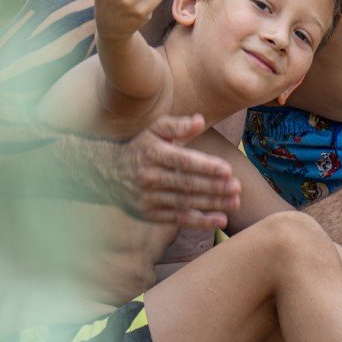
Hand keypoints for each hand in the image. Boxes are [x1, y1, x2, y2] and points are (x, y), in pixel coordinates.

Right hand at [98, 113, 241, 227]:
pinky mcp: (149, 214)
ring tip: (235, 202)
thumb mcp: (154, 130)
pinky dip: (200, 221)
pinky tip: (220, 219)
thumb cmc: (140, 148)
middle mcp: (149, 177)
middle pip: (186, 184)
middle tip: (237, 188)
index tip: (228, 170)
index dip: (206, 166)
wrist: (104, 173)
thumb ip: (177, 125)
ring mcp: (148, 198)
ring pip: (185, 202)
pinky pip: (178, 218)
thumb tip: (200, 119)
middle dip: (214, 187)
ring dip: (212, 204)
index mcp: (153, 154)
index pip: (183, 162)